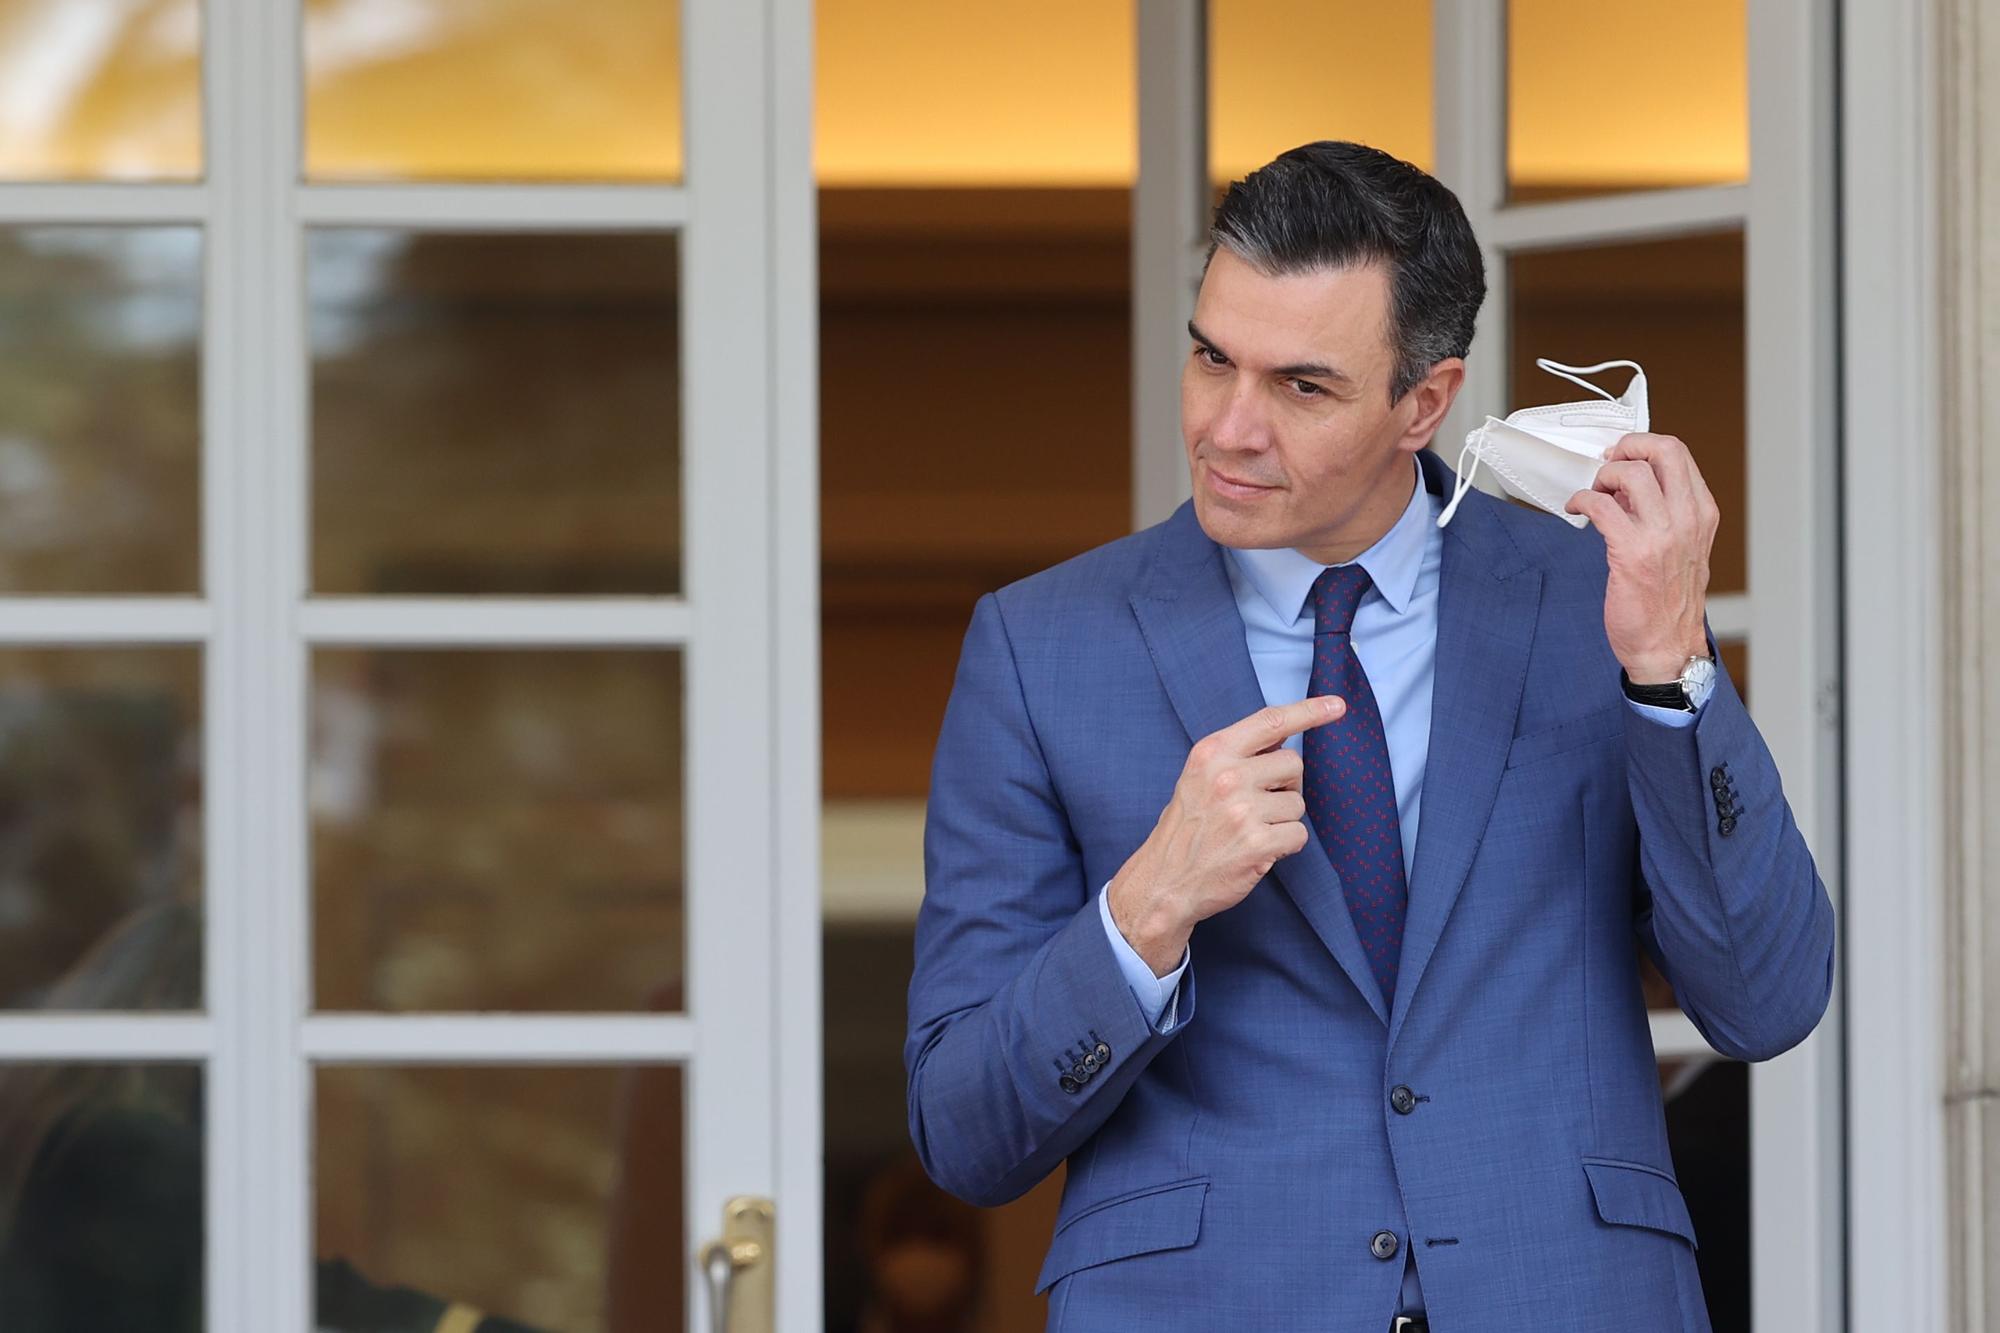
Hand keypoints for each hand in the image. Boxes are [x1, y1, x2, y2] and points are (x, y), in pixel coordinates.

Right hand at [1106, 695, 1344, 974]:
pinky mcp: (1258, 844)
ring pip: (1298, 803)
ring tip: (1250, 831)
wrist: (1163, 882)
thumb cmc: (1186, 829)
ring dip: (1282, 819)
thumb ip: (1237, 755)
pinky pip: (1298, 835)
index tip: (1336, 705)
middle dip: (1285, 786)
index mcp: (1212, 752)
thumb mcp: (1199, 777)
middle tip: (1257, 805)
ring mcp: (1243, 810)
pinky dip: (1284, 845)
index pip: (1270, 721)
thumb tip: (1285, 736)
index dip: (1309, 711)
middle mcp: (1227, 776)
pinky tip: (1257, 851)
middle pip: (1293, 764)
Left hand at [1565, 433, 1718, 683]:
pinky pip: (1601, 507)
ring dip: (1602, 477)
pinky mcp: (1632, 553)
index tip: (1623, 456)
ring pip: (1631, 474)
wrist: (1666, 646)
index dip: (1644, 446)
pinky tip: (1576, 509)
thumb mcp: (1680, 547)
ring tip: (1593, 493)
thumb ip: (1661, 511)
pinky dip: (1582, 501)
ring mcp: (1663, 535)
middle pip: (1663, 451)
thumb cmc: (1668, 600)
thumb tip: (1627, 483)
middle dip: (1627, 447)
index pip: (1679, 454)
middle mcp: (1688, 519)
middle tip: (1607, 463)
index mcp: (1701, 513)